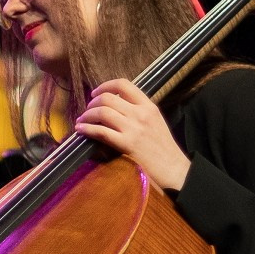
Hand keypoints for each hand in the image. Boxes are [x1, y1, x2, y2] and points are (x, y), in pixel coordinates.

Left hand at [75, 78, 190, 190]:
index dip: (105, 86)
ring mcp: (133, 129)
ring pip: (101, 112)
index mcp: (148, 106)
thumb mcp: (155, 121)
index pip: (123, 85)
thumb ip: (138, 110)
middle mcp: (140, 114)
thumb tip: (114, 104)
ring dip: (87, 116)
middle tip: (88, 110)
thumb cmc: (162, 147)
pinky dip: (86, 129)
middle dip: (92, 103)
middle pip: (108, 98)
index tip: (96, 93)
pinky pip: (100, 132)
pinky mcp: (126, 144)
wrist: (172, 168)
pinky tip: (81, 130)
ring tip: (82, 121)